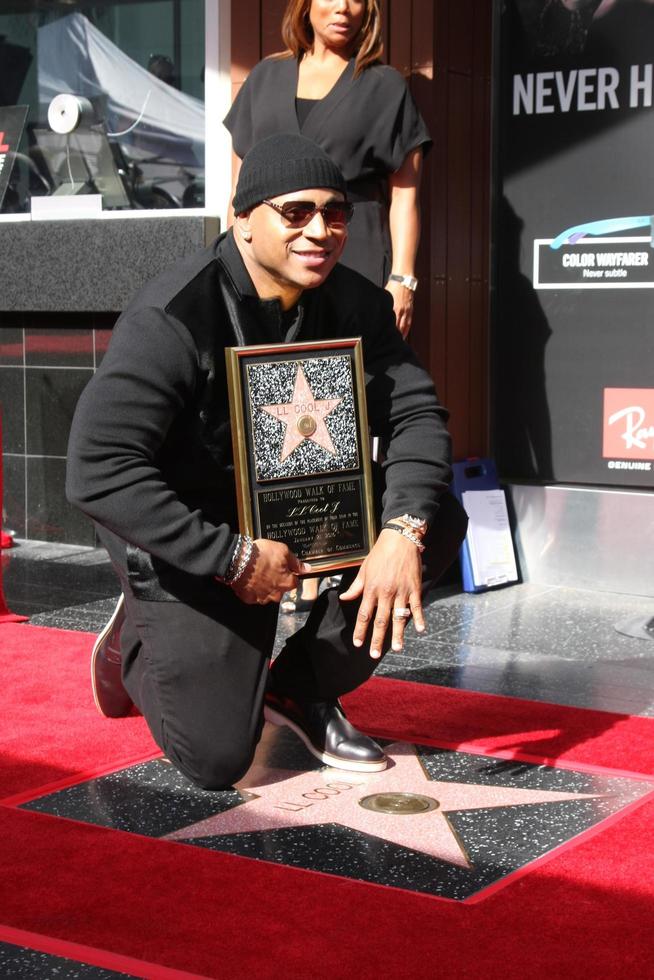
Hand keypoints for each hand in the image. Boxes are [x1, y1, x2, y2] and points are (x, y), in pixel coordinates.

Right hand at [232, 539, 310, 604]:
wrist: (237, 560)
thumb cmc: (260, 555)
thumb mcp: (283, 551)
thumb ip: (296, 562)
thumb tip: (306, 568)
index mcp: (287, 583)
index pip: (294, 581)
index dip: (289, 573)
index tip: (282, 567)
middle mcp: (276, 594)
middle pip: (280, 589)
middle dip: (276, 580)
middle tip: (268, 567)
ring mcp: (262, 598)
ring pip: (267, 593)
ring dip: (264, 585)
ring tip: (257, 572)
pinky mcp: (249, 599)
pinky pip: (254, 595)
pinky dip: (253, 588)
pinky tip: (250, 578)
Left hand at [339, 529, 424, 658]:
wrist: (400, 539)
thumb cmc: (380, 554)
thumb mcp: (364, 569)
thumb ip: (356, 587)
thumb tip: (345, 598)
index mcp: (371, 589)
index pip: (364, 615)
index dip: (360, 630)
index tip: (358, 643)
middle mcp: (386, 593)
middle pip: (380, 621)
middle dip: (377, 639)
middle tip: (374, 654)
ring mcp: (401, 591)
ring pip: (399, 617)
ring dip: (398, 634)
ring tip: (397, 648)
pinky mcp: (415, 588)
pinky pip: (417, 607)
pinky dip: (418, 618)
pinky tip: (419, 630)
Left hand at [385, 279, 413, 338]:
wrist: (404, 280)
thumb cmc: (393, 286)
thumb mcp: (385, 297)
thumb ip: (382, 306)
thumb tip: (375, 312)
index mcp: (392, 308)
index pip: (388, 323)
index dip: (385, 331)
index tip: (381, 338)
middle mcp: (400, 311)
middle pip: (396, 327)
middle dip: (393, 336)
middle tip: (388, 344)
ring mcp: (406, 312)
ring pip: (403, 327)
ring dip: (400, 336)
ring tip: (397, 343)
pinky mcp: (410, 311)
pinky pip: (409, 324)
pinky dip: (406, 331)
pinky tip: (404, 336)